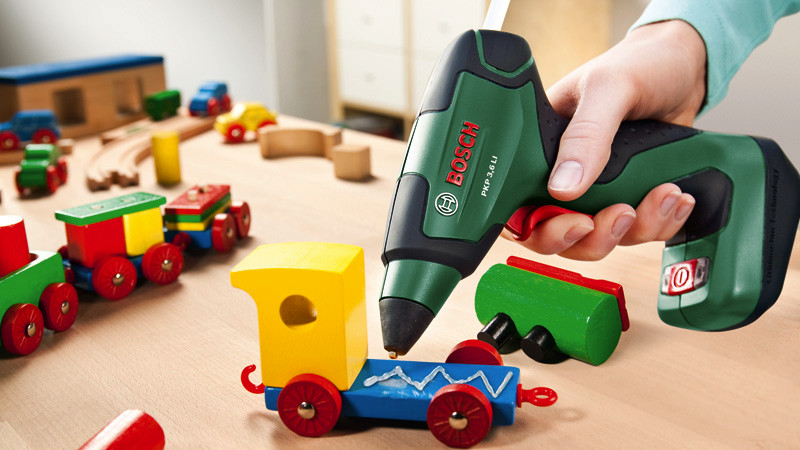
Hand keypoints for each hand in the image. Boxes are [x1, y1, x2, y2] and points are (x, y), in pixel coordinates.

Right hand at [507, 19, 706, 259]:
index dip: (537, 227)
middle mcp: (563, 176)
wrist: (687, 67)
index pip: (519, 205)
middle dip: (590, 238)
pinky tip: (676, 197)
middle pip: (555, 236)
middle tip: (620, 215)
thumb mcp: (608, 89)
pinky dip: (661, 223)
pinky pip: (638, 233)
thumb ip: (586, 136)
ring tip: (663, 194)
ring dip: (635, 229)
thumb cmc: (639, 64)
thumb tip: (563, 188)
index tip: (574, 223)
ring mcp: (598, 191)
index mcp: (540, 149)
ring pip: (599, 240)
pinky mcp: (630, 196)